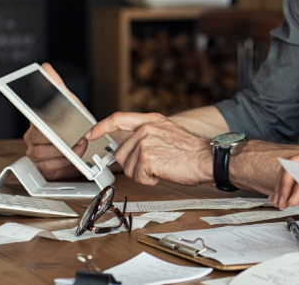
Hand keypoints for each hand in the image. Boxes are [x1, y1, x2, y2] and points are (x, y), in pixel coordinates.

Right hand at [23, 63, 84, 179]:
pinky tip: (71, 159)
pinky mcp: (41, 167)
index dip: (40, 122)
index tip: (47, 126)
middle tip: (78, 138)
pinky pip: (48, 167)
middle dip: (62, 139)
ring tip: (79, 148)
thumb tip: (45, 68)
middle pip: (41, 139)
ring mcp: (34, 153)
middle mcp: (32, 136)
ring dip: (65, 153)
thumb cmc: (73, 123)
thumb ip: (57, 85)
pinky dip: (63, 164)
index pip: (33, 118)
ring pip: (44, 154)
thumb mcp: (68, 102)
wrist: (83, 144)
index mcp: (36, 120)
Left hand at [86, 112, 211, 185]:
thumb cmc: (192, 151)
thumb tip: (128, 148)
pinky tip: (164, 172)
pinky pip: (138, 177)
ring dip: (144, 174)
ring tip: (163, 166)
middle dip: (134, 165)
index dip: (101, 127)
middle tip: (155, 164)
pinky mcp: (147, 158)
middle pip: (121, 153)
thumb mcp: (167, 133)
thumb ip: (146, 135)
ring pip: (129, 168)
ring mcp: (145, 142)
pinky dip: (150, 180)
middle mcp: (146, 129)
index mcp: (151, 120)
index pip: (118, 119)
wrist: (208, 158)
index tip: (90, 134)